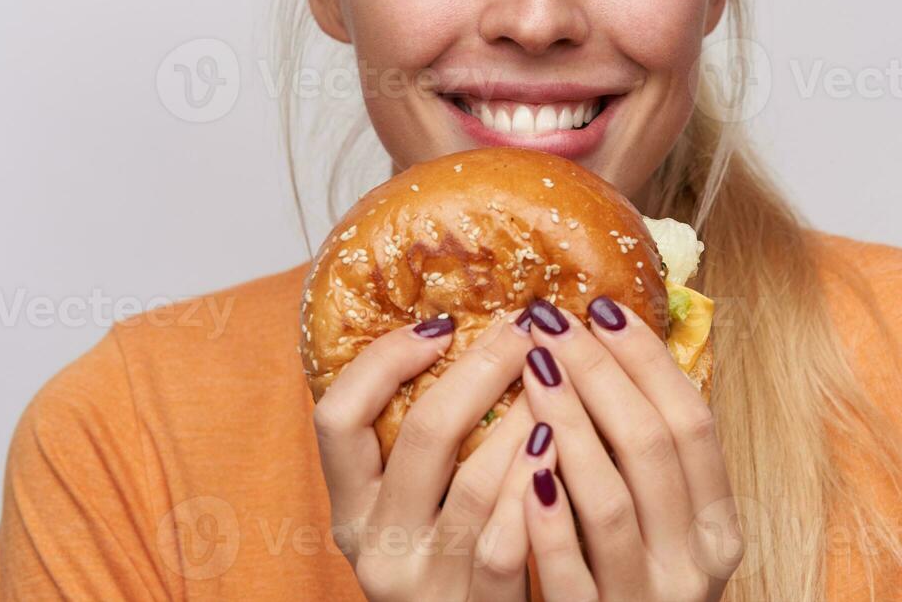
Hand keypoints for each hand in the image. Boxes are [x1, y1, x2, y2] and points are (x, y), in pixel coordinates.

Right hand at [311, 313, 556, 601]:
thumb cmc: (452, 560)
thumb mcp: (416, 507)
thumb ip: (425, 443)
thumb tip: (464, 331)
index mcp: (351, 509)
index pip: (337, 416)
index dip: (384, 361)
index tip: (442, 325)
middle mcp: (377, 546)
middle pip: (422, 434)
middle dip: (481, 369)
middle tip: (524, 331)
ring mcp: (426, 584)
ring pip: (475, 485)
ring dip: (525, 419)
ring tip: (558, 376)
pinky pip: (509, 544)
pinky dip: (537, 487)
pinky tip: (564, 446)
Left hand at [518, 297, 742, 601]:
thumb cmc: (625, 586)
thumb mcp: (659, 527)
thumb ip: (647, 458)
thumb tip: (617, 350)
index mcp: (716, 528)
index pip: (694, 422)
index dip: (649, 359)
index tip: (603, 306)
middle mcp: (694, 566)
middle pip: (653, 446)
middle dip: (602, 374)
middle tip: (552, 324)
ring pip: (612, 498)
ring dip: (572, 424)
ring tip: (533, 368)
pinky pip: (569, 571)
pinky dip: (548, 517)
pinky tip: (523, 466)